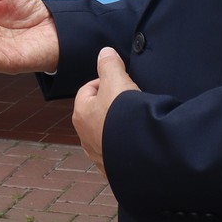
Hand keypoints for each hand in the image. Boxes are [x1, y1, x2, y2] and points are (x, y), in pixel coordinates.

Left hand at [72, 47, 138, 175]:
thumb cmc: (123, 115)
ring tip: (135, 121)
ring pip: (106, 134)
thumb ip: (109, 64)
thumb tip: (105, 52)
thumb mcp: (117, 80)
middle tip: (130, 100)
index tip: (121, 82)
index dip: (105, 82)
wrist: (139, 153)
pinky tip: (137, 141)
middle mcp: (85, 136)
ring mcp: (98, 155)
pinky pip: (117, 154)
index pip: (88, 90)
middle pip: (97, 113)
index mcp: (81, 113)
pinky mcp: (113, 170)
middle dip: (112, 105)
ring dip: (118, 127)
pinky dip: (125, 146)